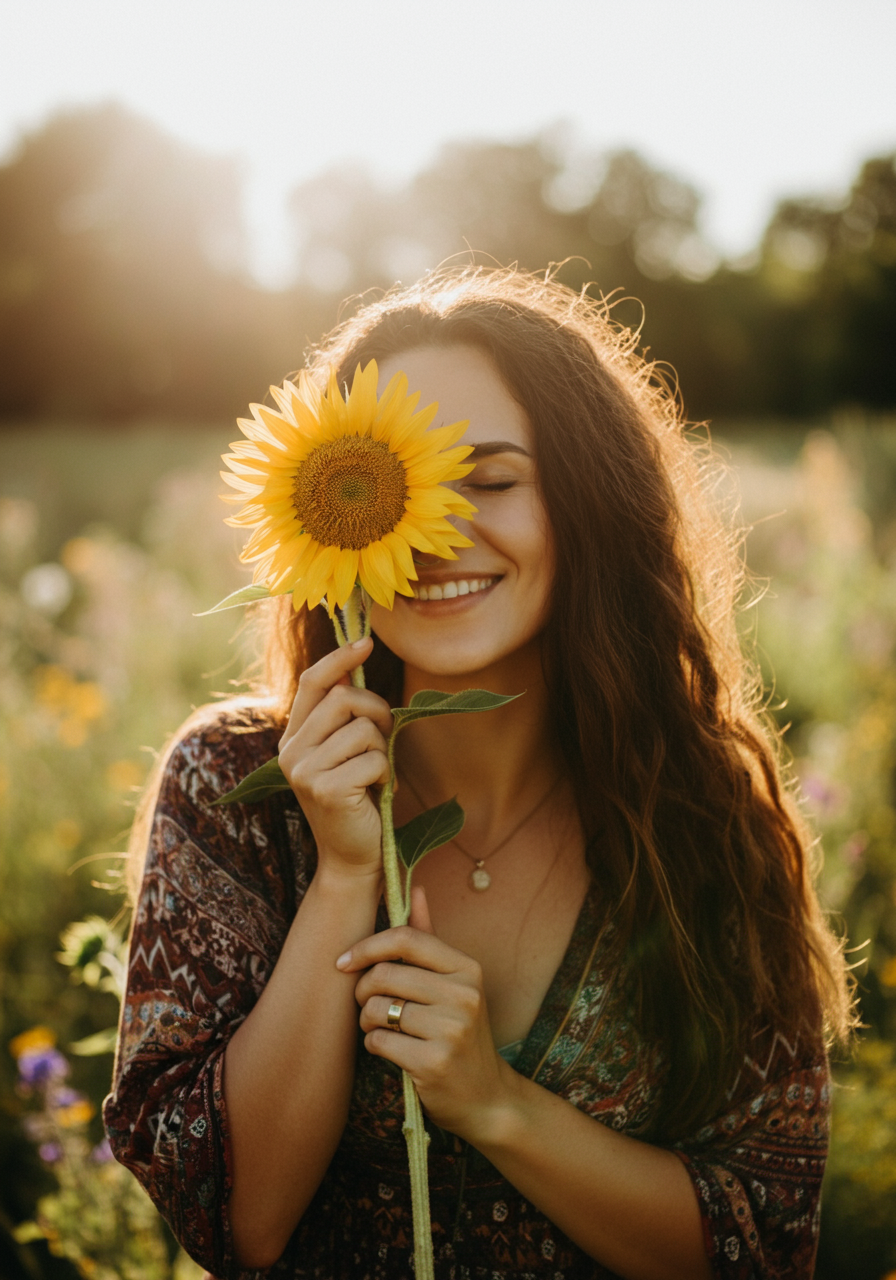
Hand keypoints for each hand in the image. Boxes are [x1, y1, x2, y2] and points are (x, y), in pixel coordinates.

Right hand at [278, 637, 393, 880]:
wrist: (352, 857)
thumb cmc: (356, 800)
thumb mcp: (345, 753)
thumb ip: (343, 717)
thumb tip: (351, 668)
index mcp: (293, 738)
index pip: (313, 682)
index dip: (340, 659)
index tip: (367, 644)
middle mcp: (291, 752)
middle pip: (343, 698)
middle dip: (377, 711)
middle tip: (386, 735)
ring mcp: (305, 771)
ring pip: (363, 729)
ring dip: (382, 749)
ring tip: (376, 774)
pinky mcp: (326, 789)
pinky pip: (373, 759)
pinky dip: (385, 773)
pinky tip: (376, 792)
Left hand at [338, 887, 511, 1138]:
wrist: (487, 1097)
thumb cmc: (461, 1033)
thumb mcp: (455, 983)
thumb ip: (430, 937)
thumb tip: (415, 888)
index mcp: (467, 968)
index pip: (406, 939)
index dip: (367, 946)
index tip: (344, 962)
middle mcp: (464, 995)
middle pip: (384, 974)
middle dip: (362, 990)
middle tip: (366, 1005)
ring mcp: (451, 1029)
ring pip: (376, 1008)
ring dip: (367, 1021)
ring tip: (382, 1029)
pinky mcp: (432, 1062)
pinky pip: (377, 1041)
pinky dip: (374, 1046)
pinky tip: (391, 1052)